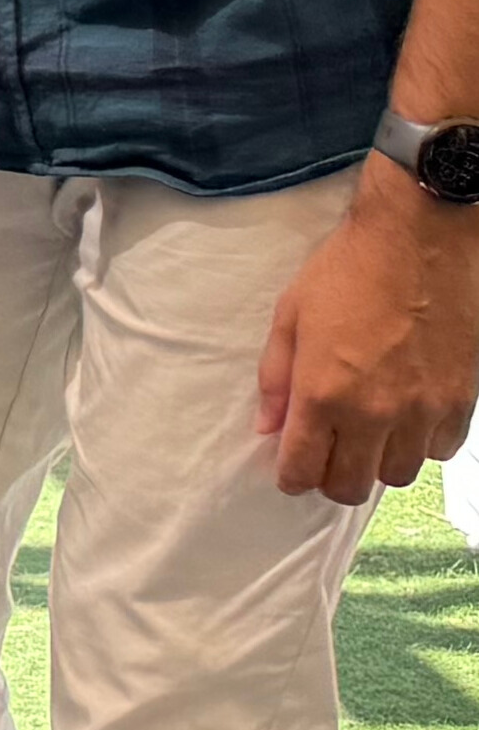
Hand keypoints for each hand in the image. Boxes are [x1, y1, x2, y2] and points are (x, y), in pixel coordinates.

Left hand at [258, 162, 478, 503]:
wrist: (416, 243)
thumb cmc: (346, 272)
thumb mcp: (290, 317)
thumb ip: (275, 379)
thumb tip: (269, 426)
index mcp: (323, 395)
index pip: (304, 471)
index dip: (291, 478)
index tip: (290, 469)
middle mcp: (374, 414)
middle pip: (351, 486)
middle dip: (331, 477)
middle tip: (326, 452)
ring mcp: (422, 412)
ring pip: (397, 475)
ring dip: (377, 461)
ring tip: (367, 431)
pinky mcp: (459, 403)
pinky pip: (438, 451)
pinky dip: (420, 444)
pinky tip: (407, 416)